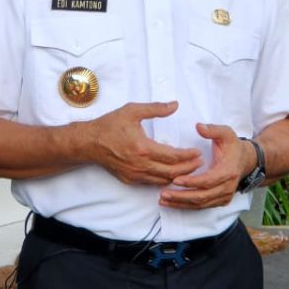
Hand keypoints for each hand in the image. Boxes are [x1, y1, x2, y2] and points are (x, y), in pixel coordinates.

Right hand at [83, 102, 201, 185]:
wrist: (88, 143)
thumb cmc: (109, 125)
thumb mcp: (132, 111)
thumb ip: (155, 108)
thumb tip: (175, 105)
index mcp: (143, 148)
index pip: (173, 156)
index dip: (188, 155)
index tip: (198, 152)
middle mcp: (140, 165)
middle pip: (171, 172)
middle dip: (188, 168)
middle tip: (199, 162)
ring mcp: (135, 175)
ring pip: (162, 181)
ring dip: (178, 176)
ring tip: (189, 169)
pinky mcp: (130, 179)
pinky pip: (152, 183)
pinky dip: (164, 180)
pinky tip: (170, 174)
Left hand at [158, 123, 250, 209]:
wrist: (246, 161)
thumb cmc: (233, 146)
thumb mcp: (226, 133)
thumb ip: (213, 129)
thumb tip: (199, 126)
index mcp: (228, 171)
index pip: (207, 180)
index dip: (191, 182)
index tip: (175, 179)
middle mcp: (227, 187)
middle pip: (202, 196)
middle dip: (182, 196)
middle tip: (164, 193)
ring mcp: (225, 197)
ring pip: (201, 204)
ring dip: (181, 203)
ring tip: (164, 200)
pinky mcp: (220, 201)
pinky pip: (202, 206)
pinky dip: (187, 206)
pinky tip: (172, 203)